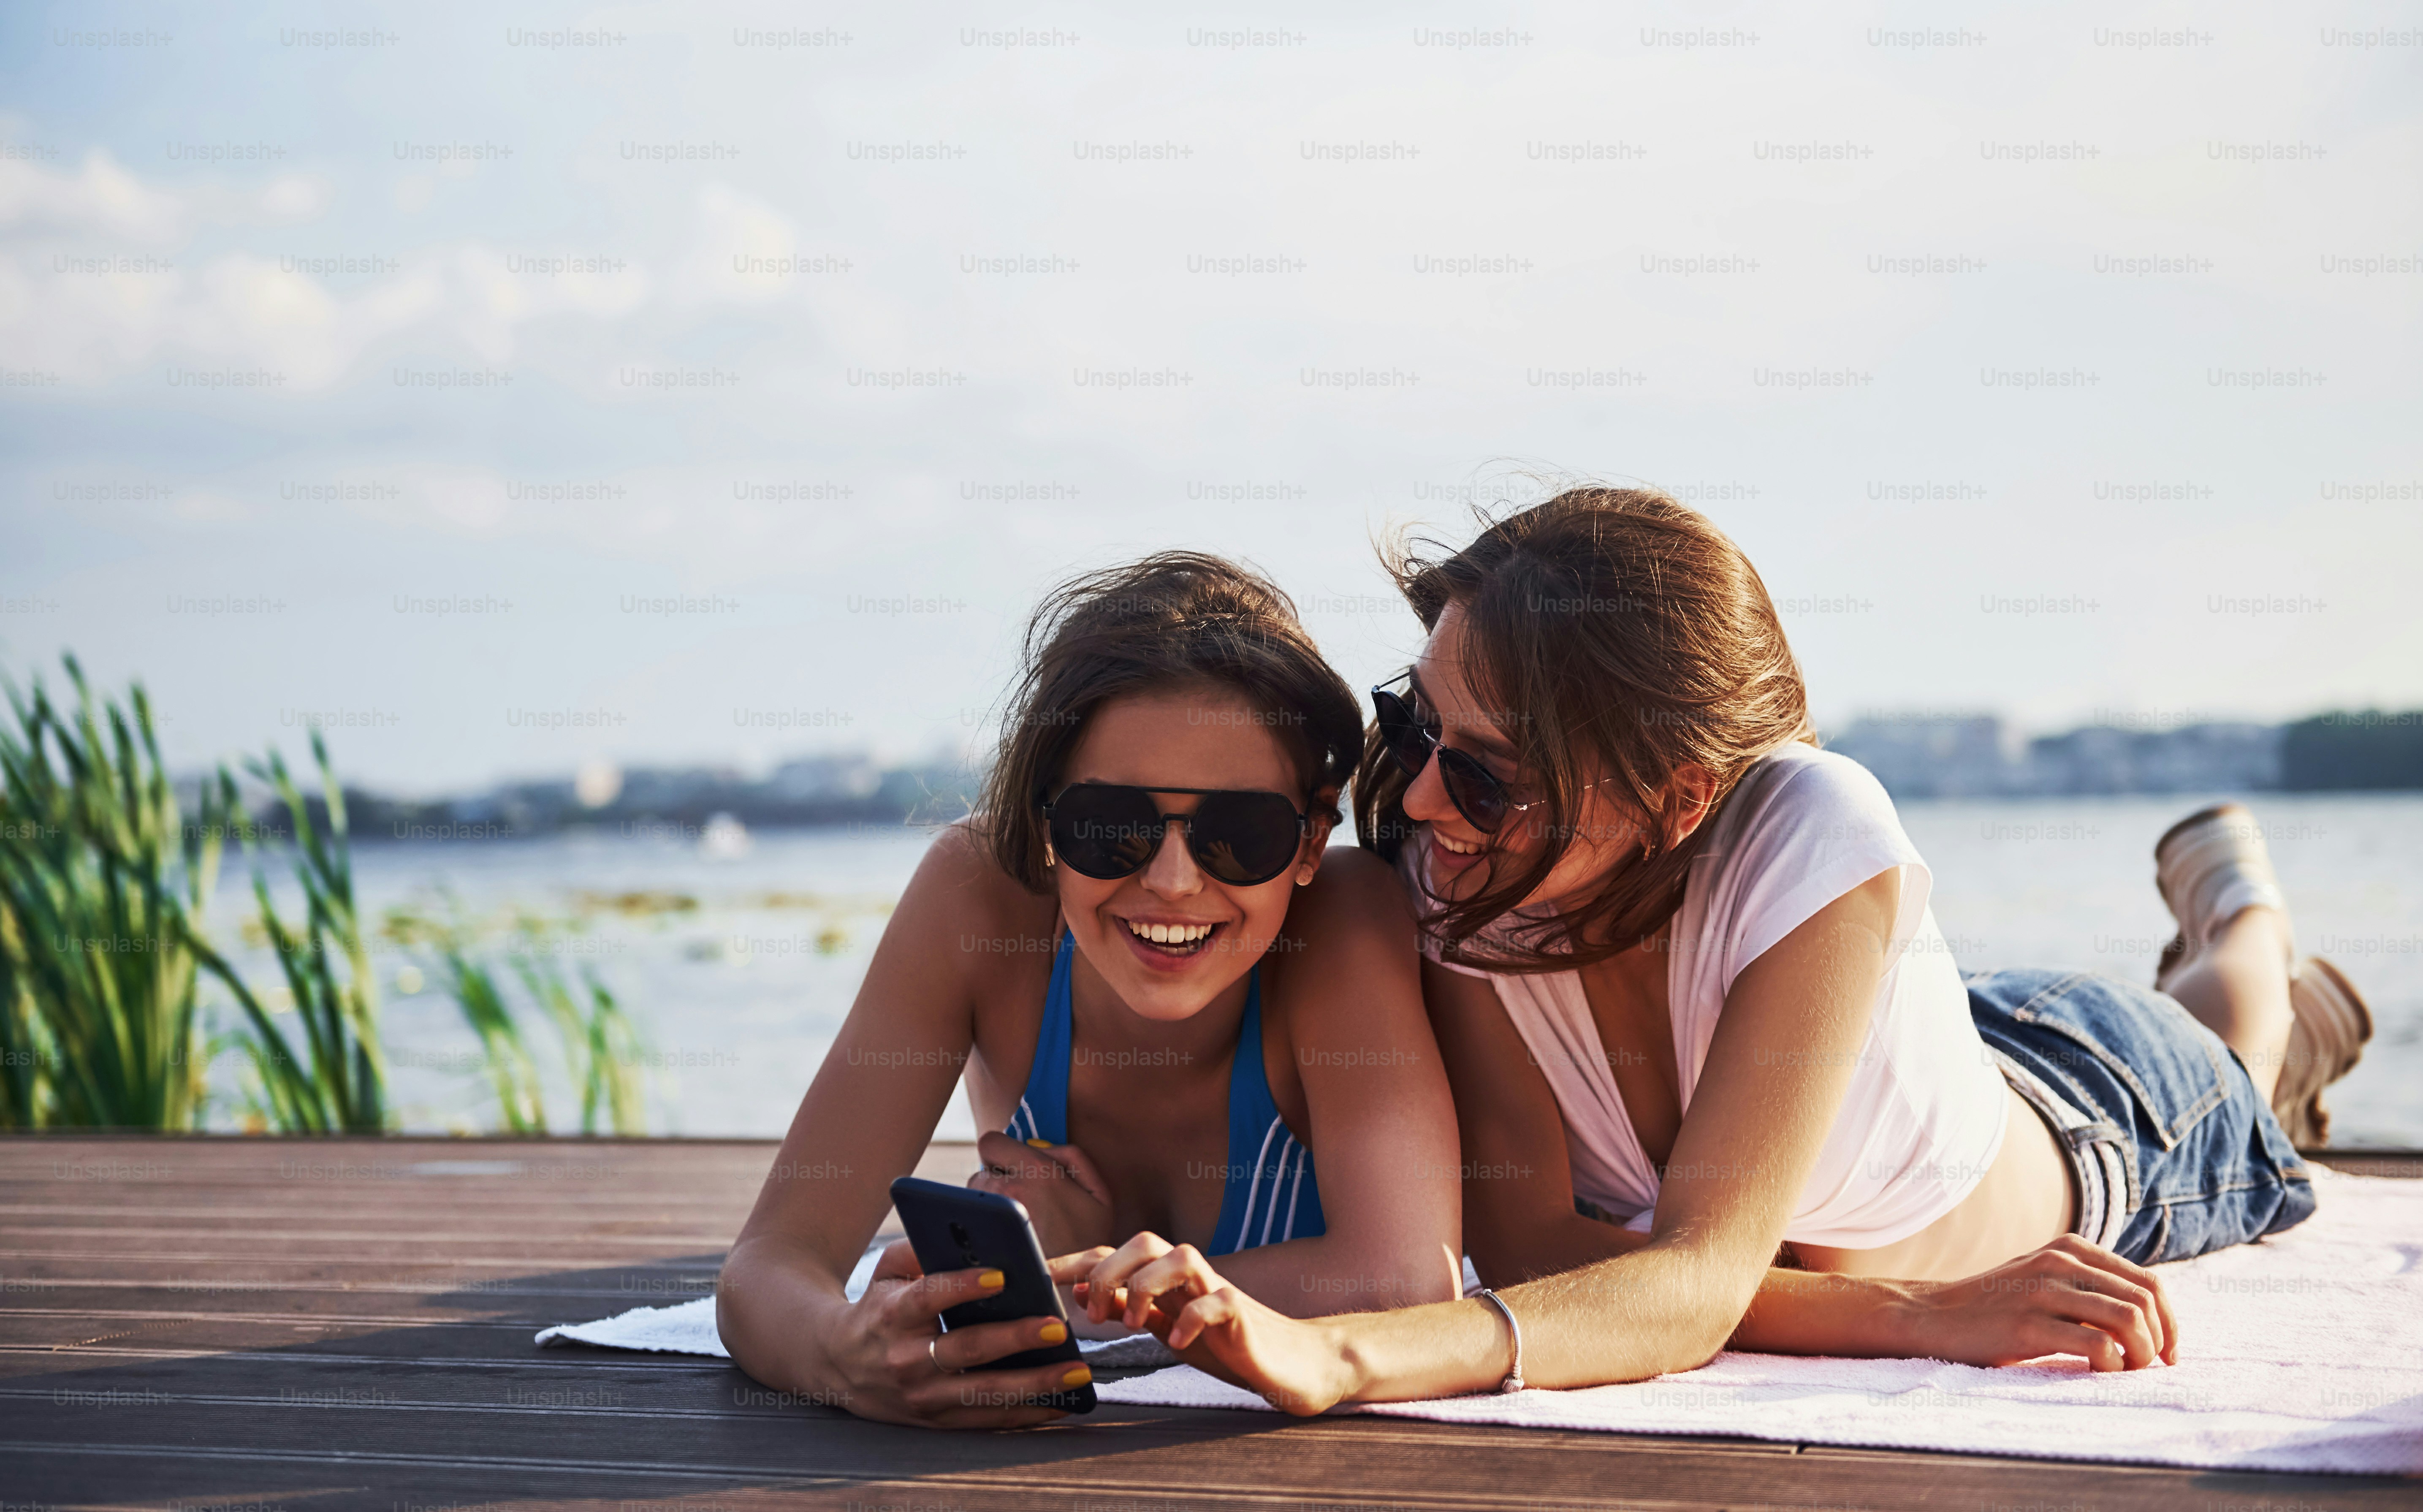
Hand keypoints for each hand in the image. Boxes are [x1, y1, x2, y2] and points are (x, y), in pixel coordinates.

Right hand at [825, 1237, 1091, 1427]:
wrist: (836, 1365)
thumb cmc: (877, 1307)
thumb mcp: (886, 1271)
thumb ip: (920, 1249)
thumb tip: (969, 1236)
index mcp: (893, 1314)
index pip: (929, 1297)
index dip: (963, 1286)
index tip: (1002, 1275)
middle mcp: (906, 1359)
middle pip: (965, 1349)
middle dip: (1013, 1339)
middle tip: (1055, 1327)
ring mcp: (921, 1396)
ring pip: (983, 1393)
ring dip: (1034, 1385)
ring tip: (1077, 1372)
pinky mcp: (935, 1421)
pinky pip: (986, 1422)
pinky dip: (1026, 1415)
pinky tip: (1062, 1403)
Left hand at [969, 1130, 1114, 1258]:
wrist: (1076, 1288)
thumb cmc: (1088, 1241)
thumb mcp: (1098, 1193)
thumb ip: (1072, 1157)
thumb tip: (1035, 1145)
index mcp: (1036, 1171)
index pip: (990, 1142)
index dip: (1000, 1153)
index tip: (1012, 1168)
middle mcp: (1006, 1189)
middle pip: (979, 1172)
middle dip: (994, 1182)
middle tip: (1017, 1202)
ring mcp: (989, 1218)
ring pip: (972, 1199)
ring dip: (987, 1206)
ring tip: (1011, 1225)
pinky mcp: (979, 1242)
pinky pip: (970, 1225)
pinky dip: (981, 1228)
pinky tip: (1001, 1241)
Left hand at [1054, 1235, 1354, 1415]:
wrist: (1294, 1365)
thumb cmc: (1230, 1347)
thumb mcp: (1170, 1330)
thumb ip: (1133, 1309)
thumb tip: (1081, 1293)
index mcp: (1169, 1281)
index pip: (1117, 1254)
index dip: (1076, 1260)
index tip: (1039, 1276)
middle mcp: (1192, 1277)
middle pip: (1145, 1241)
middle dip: (1110, 1269)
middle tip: (1097, 1313)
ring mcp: (1220, 1290)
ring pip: (1179, 1255)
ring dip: (1145, 1285)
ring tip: (1133, 1323)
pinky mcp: (1244, 1314)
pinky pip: (1216, 1300)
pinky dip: (1191, 1318)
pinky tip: (1179, 1343)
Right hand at [1900, 1234, 2179, 1370]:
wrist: (1932, 1317)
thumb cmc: (1993, 1307)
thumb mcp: (2043, 1278)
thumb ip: (2086, 1285)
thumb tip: (2148, 1320)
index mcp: (2071, 1249)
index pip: (2149, 1283)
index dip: (2171, 1323)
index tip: (2167, 1354)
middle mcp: (2060, 1262)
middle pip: (2146, 1302)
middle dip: (2160, 1342)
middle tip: (2147, 1368)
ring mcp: (2043, 1291)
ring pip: (2129, 1321)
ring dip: (2141, 1356)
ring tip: (2124, 1372)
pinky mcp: (2028, 1326)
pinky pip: (2098, 1346)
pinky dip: (2111, 1366)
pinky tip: (2096, 1373)